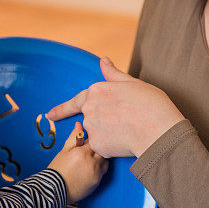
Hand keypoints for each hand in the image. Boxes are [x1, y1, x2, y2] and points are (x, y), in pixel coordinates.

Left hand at [46, 58, 185, 157]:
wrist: (159, 130)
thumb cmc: (151, 104)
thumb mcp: (133, 83)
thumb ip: (114, 75)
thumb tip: (103, 61)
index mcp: (97, 90)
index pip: (76, 101)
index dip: (62, 109)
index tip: (50, 115)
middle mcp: (90, 107)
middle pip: (92, 118)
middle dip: (105, 123)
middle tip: (126, 122)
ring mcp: (92, 126)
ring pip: (98, 133)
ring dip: (109, 134)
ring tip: (130, 130)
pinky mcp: (97, 144)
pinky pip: (103, 147)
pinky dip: (112, 146)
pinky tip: (126, 141)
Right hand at [48, 122, 108, 202]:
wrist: (54, 190)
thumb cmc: (58, 169)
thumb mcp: (64, 150)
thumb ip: (74, 137)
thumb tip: (79, 124)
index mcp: (83, 153)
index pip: (94, 140)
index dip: (89, 140)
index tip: (85, 142)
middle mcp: (92, 163)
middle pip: (102, 150)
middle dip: (96, 149)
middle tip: (87, 151)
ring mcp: (96, 174)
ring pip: (105, 161)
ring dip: (100, 158)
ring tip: (88, 160)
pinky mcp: (97, 183)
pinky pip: (103, 172)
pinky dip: (99, 168)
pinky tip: (88, 169)